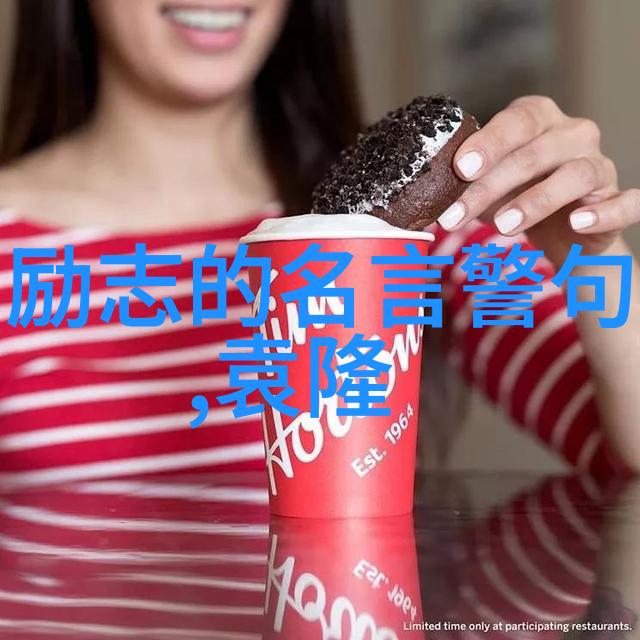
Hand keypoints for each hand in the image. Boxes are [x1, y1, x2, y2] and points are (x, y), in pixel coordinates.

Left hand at [436, 95, 639, 264]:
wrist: (565, 234)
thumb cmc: (519, 199)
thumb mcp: (488, 188)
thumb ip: (465, 183)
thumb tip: (420, 195)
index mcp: (540, 122)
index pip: (518, 120)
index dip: (489, 142)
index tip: (459, 170)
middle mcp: (574, 136)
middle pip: (536, 152)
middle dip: (492, 186)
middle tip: (458, 215)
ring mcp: (601, 166)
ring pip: (577, 174)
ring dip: (537, 201)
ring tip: (503, 227)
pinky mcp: (619, 200)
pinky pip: (625, 201)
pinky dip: (604, 212)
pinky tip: (576, 224)